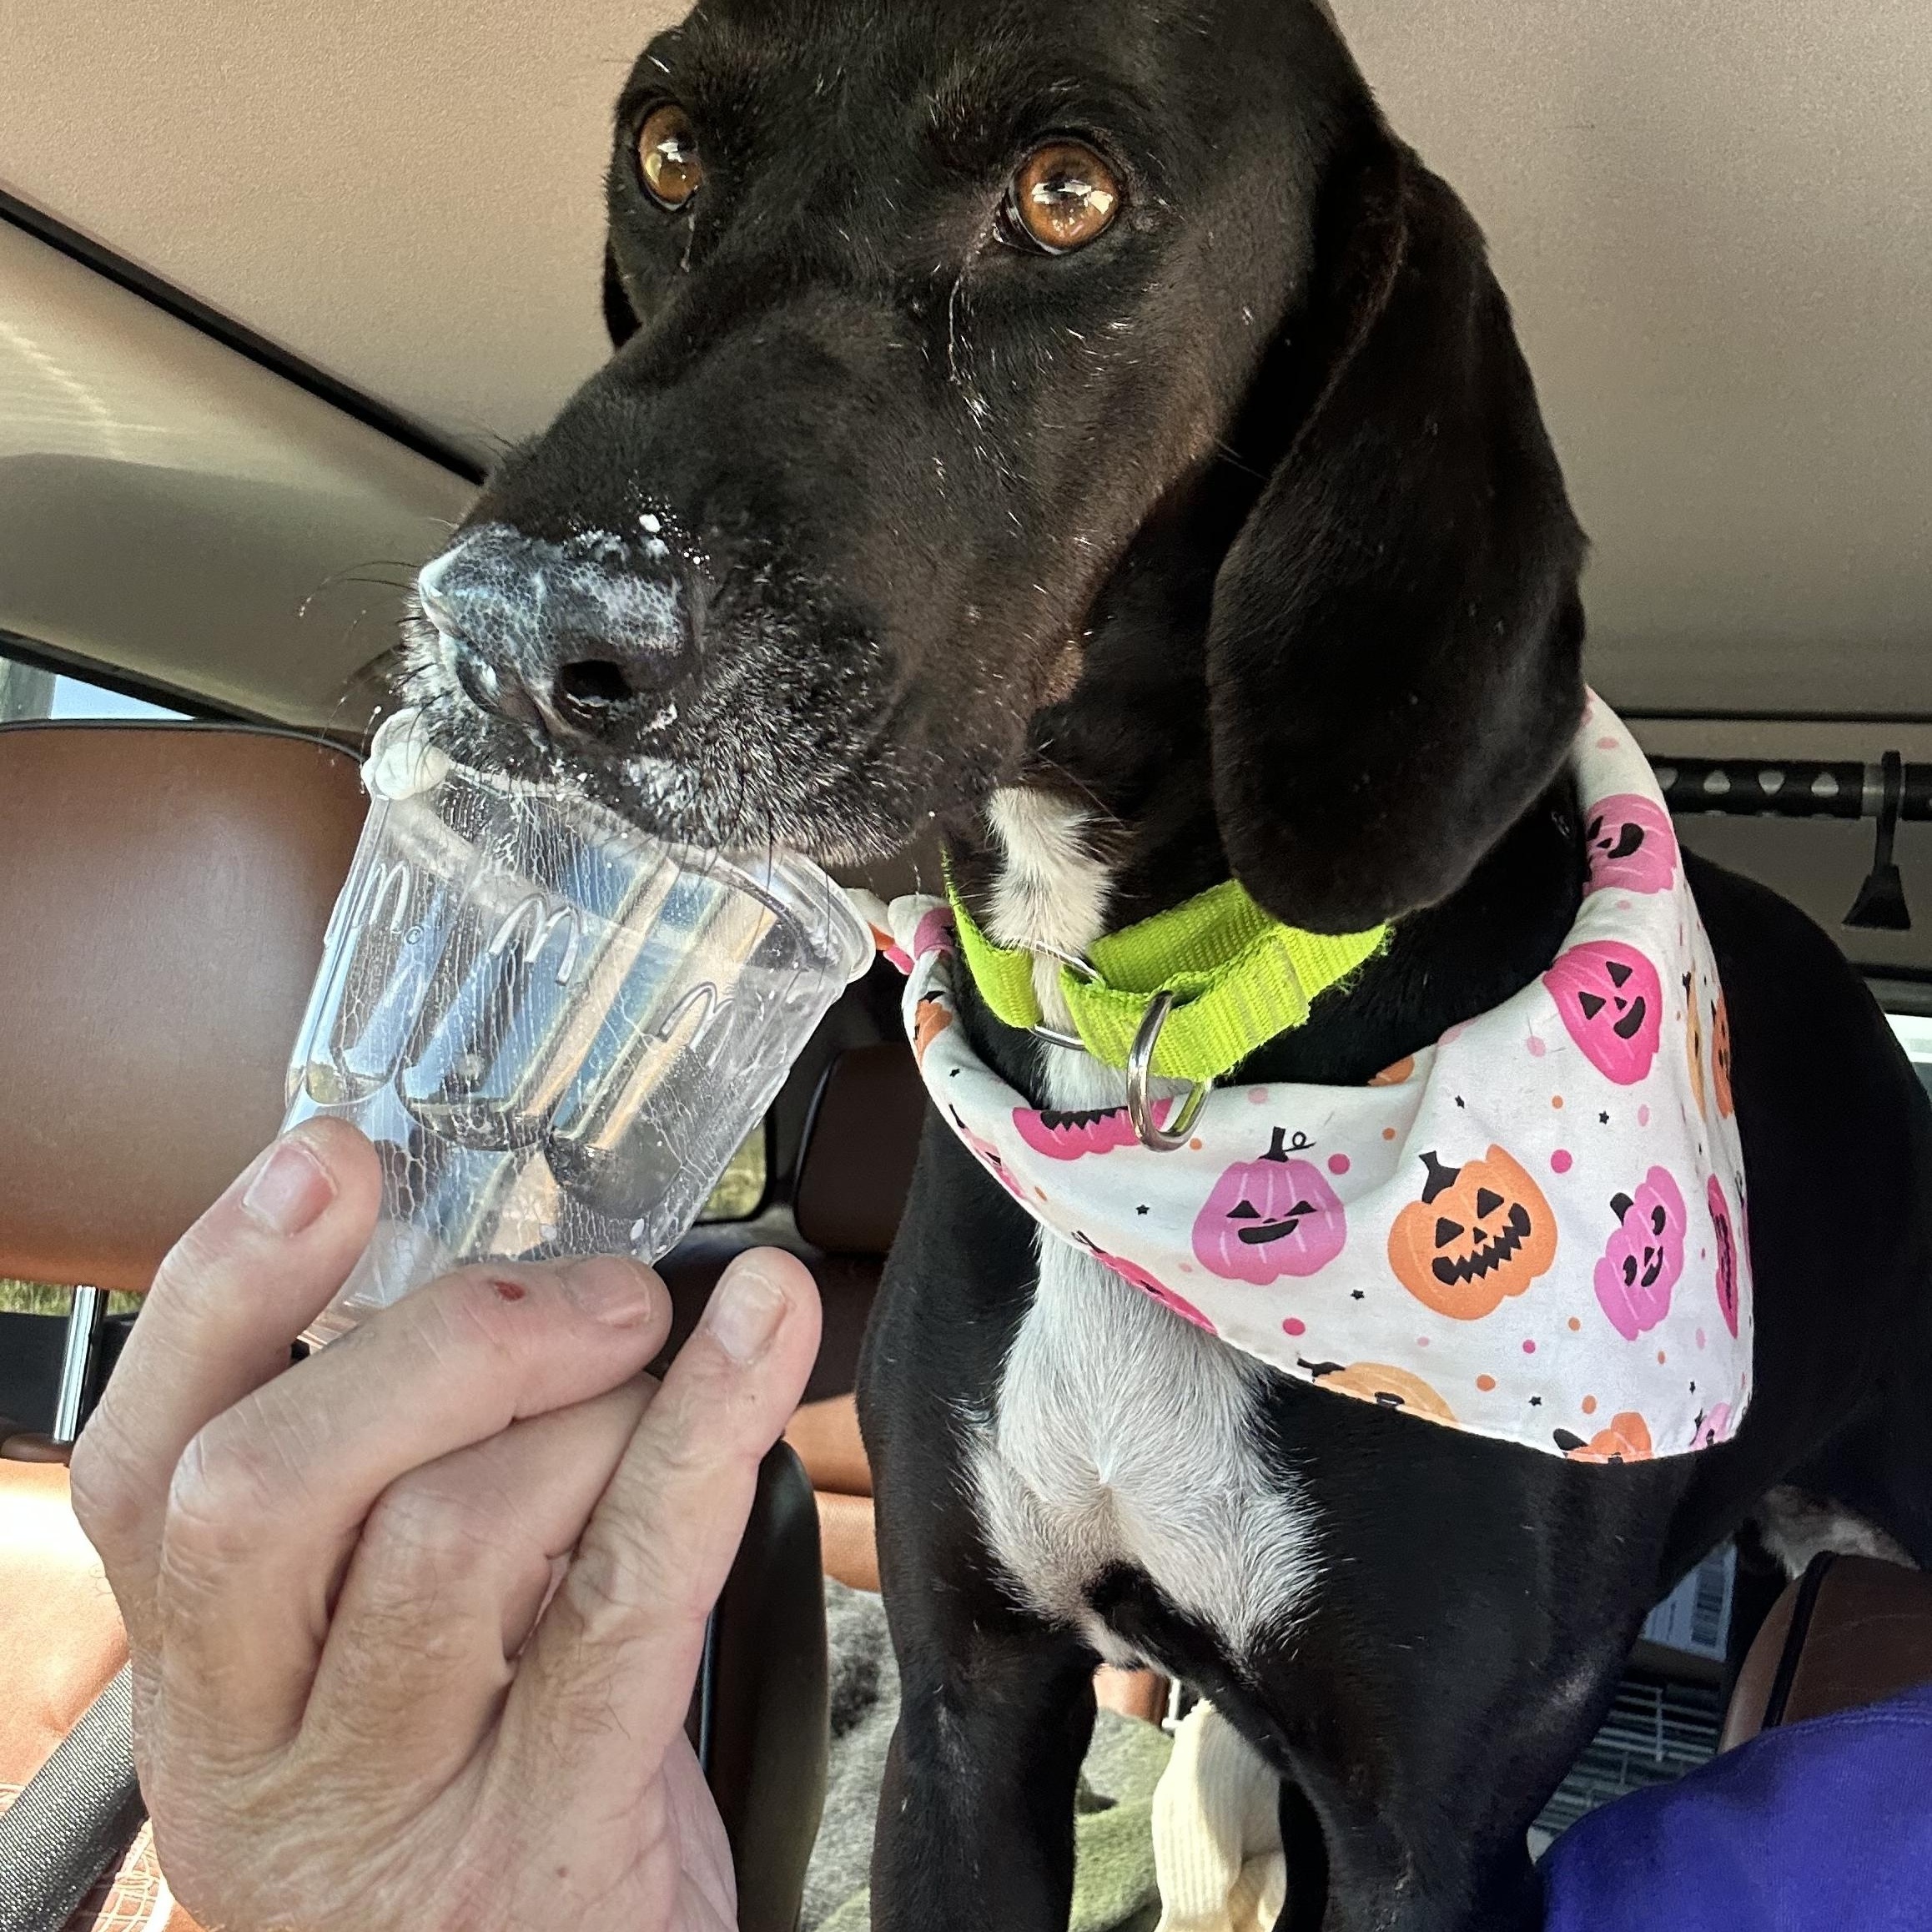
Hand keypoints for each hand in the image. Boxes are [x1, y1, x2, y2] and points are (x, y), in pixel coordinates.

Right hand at [70, 1119, 820, 1931]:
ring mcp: (392, 1804)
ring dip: (589, 1411)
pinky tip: (764, 1340)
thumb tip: (514, 1271)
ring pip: (449, 1536)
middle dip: (445, 1340)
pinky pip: (621, 1609)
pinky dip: (697, 1444)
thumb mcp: (383, 1663)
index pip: (146, 1464)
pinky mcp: (548, 1835)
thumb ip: (392, 1494)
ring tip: (664, 1381)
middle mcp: (256, 1746)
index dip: (224, 1291)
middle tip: (593, 1292)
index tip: (333, 1162)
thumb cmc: (482, 1792)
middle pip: (268, 1487)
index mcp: (206, 1672)